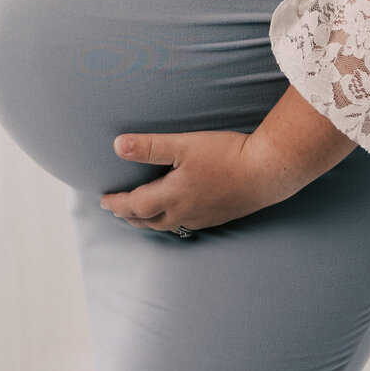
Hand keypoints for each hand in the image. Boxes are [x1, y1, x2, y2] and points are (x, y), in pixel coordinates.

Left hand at [100, 129, 286, 232]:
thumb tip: (117, 146)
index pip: (135, 205)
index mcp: (171, 197)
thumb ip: (149, 146)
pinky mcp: (218, 217)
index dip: (117, 203)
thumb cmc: (225, 155)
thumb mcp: (183, 144)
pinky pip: (186, 225)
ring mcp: (202, 218)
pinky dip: (172, 221)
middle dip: (130, 216)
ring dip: (150, 221)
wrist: (266, 172)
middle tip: (118, 210)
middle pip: (149, 221)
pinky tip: (178, 214)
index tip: (104, 199)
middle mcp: (184, 213)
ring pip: (168, 226)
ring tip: (143, 215)